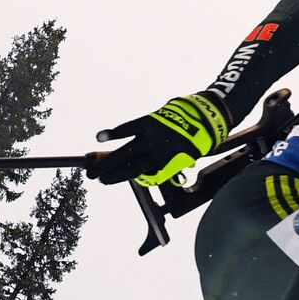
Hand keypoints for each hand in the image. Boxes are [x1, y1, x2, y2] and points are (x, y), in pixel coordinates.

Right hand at [87, 95, 228, 186]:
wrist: (205, 117)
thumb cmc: (198, 138)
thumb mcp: (191, 158)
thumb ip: (181, 169)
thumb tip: (182, 183)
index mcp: (167, 165)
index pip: (141, 176)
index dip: (123, 178)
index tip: (107, 181)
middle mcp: (157, 154)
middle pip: (129, 167)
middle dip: (111, 173)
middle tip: (94, 178)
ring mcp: (151, 138)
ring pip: (126, 152)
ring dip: (108, 161)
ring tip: (93, 168)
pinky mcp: (149, 122)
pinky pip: (129, 128)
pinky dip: (114, 133)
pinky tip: (99, 137)